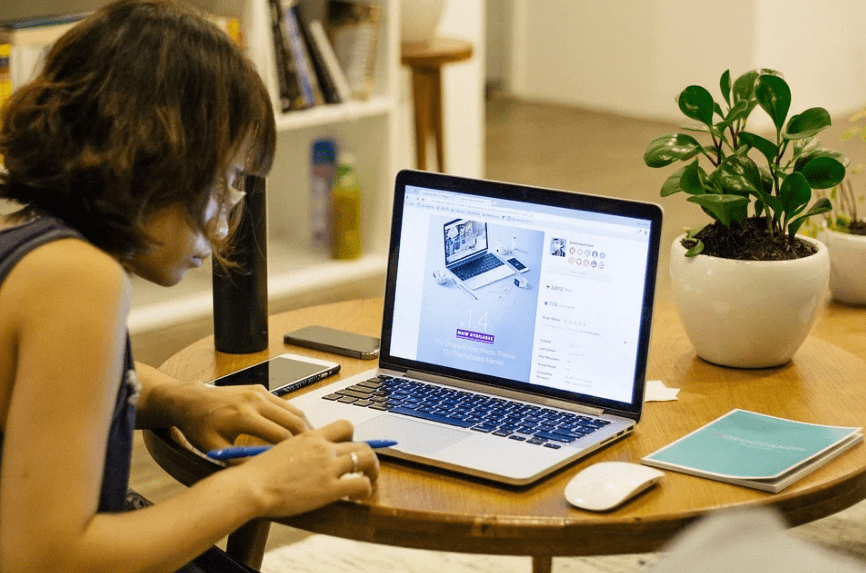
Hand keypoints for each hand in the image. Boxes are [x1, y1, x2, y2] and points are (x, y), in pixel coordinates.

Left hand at [164, 382, 313, 453]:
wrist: (191, 400)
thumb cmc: (200, 426)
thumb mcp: (214, 449)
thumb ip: (239, 461)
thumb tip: (263, 472)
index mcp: (243, 416)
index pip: (280, 435)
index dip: (293, 451)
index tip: (301, 463)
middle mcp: (255, 400)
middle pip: (293, 420)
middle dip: (306, 438)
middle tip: (315, 454)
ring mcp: (259, 392)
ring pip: (293, 410)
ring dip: (304, 426)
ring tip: (310, 444)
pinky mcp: (260, 388)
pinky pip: (284, 403)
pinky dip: (293, 417)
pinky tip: (295, 431)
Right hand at [237, 419, 379, 516]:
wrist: (251, 486)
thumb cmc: (257, 473)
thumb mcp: (280, 450)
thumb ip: (297, 449)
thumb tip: (301, 457)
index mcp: (311, 436)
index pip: (344, 426)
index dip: (352, 437)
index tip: (350, 449)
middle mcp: (323, 448)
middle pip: (360, 444)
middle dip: (367, 457)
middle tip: (365, 469)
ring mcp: (328, 467)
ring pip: (367, 459)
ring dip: (372, 471)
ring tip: (368, 482)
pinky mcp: (330, 488)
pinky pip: (361, 483)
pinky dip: (366, 489)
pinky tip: (357, 497)